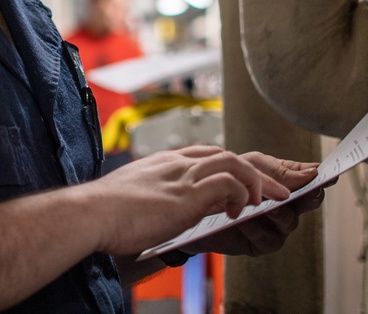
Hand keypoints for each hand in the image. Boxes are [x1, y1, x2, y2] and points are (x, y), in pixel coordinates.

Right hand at [84, 146, 316, 256]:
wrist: (90, 214)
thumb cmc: (104, 214)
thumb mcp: (133, 200)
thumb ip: (152, 199)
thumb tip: (158, 213)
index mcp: (164, 163)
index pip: (207, 154)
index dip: (231, 166)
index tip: (246, 181)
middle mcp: (177, 163)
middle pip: (228, 154)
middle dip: (257, 170)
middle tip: (277, 187)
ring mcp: (184, 175)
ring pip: (235, 163)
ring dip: (258, 181)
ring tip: (271, 200)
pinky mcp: (189, 192)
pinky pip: (229, 183)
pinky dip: (242, 194)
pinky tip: (241, 210)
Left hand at [184, 173, 335, 257]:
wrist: (196, 204)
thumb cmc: (224, 181)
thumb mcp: (249, 167)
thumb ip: (279, 170)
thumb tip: (312, 173)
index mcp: (285, 181)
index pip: (309, 179)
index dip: (322, 177)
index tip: (331, 174)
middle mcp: (285, 204)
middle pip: (308, 202)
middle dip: (309, 196)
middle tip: (310, 191)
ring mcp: (275, 225)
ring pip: (290, 220)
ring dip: (277, 211)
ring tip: (263, 204)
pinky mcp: (262, 243)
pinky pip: (270, 238)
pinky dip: (257, 227)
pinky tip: (244, 219)